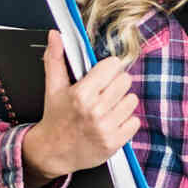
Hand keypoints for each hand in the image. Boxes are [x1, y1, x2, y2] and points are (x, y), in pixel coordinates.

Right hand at [21, 32, 138, 183]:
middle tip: (104, 93)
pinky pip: (135, 122)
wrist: (52, 152)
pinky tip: (112, 122)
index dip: (109, 68)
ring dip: (122, 103)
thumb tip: (55, 35)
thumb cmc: (56, 117)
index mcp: (81, 94)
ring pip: (132, 100)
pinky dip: (126, 122)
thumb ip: (55, 59)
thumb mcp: (53, 87)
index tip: (103, 74)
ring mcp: (106, 128)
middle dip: (116, 84)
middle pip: (126, 81)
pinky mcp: (114, 142)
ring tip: (107, 108)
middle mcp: (95, 110)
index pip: (113, 66)